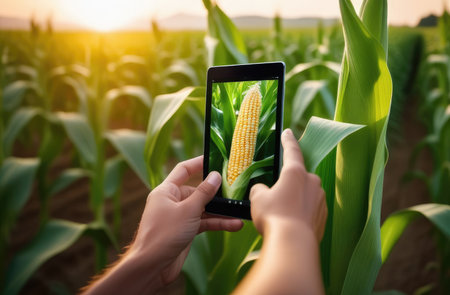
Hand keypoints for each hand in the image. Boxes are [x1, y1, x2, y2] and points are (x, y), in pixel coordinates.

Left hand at [130, 156, 242, 286]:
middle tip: (235, 188)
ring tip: (239, 211)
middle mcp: (172, 201)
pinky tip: (233, 225)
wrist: (152, 266)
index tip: (215, 158)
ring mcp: (179, 216)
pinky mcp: (185, 231)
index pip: (183, 170)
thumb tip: (215, 175)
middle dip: (216, 192)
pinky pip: (204, 222)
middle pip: (197, 190)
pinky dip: (217, 224)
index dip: (198, 162)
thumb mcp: (188, 210)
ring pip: (203, 209)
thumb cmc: (164, 234)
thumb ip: (204, 193)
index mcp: (166, 191)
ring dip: (220, 212)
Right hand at [233, 129, 326, 294]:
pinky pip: (309, 210)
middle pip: (298, 178)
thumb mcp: (258, 198)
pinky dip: (299, 214)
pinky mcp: (323, 217)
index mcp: (296, 173)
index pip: (292, 151)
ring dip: (293, 201)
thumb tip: (263, 191)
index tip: (288, 132)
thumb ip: (260, 189)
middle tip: (274, 197)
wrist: (293, 244)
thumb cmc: (274, 216)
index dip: (288, 140)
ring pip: (304, 195)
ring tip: (280, 216)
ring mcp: (320, 200)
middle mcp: (312, 183)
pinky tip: (289, 225)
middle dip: (287, 185)